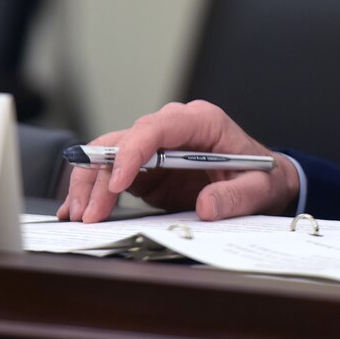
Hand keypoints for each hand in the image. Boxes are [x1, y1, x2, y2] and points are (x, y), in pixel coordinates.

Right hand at [56, 100, 299, 222]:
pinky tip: (77, 209)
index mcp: (200, 121)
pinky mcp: (146, 167)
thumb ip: (235, 197)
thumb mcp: (258, 188)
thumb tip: (205, 207)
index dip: (133, 152)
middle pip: (124, 140)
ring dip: (89, 183)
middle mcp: (172, 128)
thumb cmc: (261, 176)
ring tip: (79, 217)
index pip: (157, 127)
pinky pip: (111, 172)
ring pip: (109, 154)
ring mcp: (156, 146)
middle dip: (102, 176)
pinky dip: (92, 189)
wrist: (262, 179)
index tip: (120, 183)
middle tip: (90, 214)